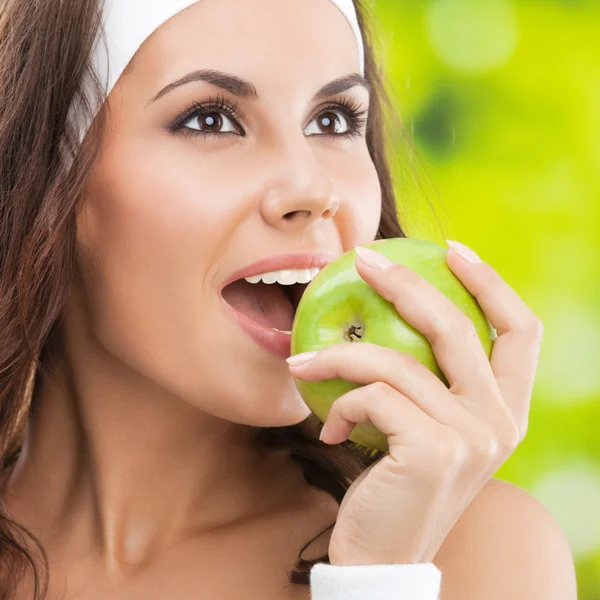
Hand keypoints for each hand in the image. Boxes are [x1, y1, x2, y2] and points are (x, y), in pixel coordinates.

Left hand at [286, 241, 543, 565]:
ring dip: (340, 354)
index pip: (520, 329)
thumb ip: (428, 381)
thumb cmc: (396, 484)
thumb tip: (390, 313)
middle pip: (456, 326)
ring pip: (396, 362)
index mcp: (507, 410)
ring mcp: (472, 437)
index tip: (450, 249)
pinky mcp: (432, 451)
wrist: (384, 557)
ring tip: (302, 360)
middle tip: (362, 259)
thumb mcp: (425, 428)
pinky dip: (338, 402)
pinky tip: (328, 426)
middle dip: (404, 282)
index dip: (489, 282)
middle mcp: (501, 421)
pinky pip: (372, 395)